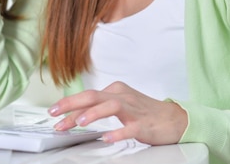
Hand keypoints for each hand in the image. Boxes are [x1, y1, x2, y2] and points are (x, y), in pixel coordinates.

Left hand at [48, 81, 187, 145]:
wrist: (176, 119)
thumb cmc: (145, 113)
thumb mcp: (120, 104)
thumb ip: (100, 107)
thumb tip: (76, 113)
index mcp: (115, 91)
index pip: (87, 96)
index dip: (68, 105)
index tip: (53, 113)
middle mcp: (122, 97)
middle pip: (93, 96)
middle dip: (71, 105)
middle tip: (55, 114)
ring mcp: (133, 110)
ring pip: (110, 107)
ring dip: (93, 114)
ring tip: (79, 123)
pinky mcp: (143, 124)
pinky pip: (129, 128)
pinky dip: (117, 133)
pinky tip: (107, 138)